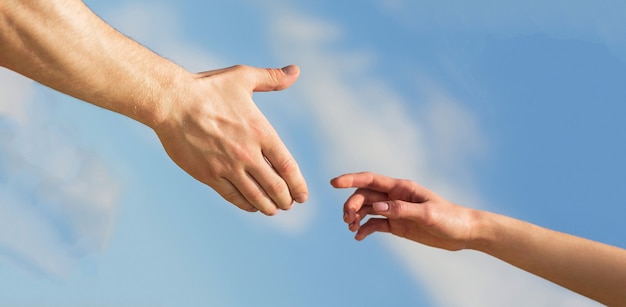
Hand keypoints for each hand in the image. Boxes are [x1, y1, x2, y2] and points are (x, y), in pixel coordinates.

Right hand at [154, 64, 307, 214]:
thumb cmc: (207, 88)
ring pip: (256, 197)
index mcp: (261, 132)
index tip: (302, 195)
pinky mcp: (209, 175)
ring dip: (269, 206)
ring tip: (274, 209)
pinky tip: (252, 206)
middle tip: (289, 204)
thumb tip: (295, 71)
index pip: (287, 167)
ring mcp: (228, 167)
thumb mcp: (243, 77)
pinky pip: (233, 197)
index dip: (298, 185)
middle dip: (286, 199)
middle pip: (275, 187)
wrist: (171, 102)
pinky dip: (246, 205)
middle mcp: (247, 153)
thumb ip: (271, 78)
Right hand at [331, 172, 474, 250]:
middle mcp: (394, 196)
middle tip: (348, 219)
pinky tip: (358, 237)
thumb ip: (401, 209)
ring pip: (367, 209)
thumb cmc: (449, 218)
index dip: (350, 179)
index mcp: (401, 187)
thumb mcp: (427, 214)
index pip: (370, 179)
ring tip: (351, 228)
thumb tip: (377, 206)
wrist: (463, 233)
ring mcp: (394, 210)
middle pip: (364, 195)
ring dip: (355, 216)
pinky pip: (374, 224)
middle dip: (352, 204)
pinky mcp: (397, 224)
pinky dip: (364, 230)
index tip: (333, 183)